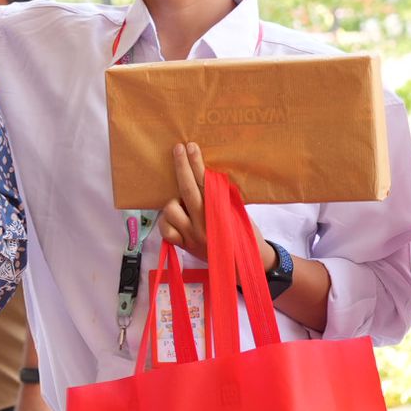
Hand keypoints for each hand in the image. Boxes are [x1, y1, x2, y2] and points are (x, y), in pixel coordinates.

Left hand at [158, 143, 268, 265]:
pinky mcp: (184, 246)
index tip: (191, 146)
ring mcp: (192, 235)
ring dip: (174, 203)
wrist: (245, 264)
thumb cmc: (243, 232)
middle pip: (187, 190)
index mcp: (220, 211)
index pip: (205, 182)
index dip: (196, 163)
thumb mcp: (236, 211)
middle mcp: (204, 223)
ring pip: (170, 209)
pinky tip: (175, 220)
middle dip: (181, 167)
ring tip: (183, 205)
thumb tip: (205, 175)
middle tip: (177, 149)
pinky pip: (165, 230)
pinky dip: (166, 223)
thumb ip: (220, 197)